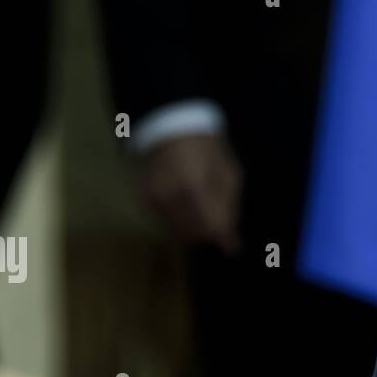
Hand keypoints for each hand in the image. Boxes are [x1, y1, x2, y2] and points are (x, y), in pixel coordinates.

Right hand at [138, 133, 242, 253]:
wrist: (174, 131)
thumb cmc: (209, 152)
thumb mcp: (229, 176)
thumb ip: (230, 211)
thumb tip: (231, 245)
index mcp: (195, 185)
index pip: (209, 228)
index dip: (222, 238)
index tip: (232, 243)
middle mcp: (169, 195)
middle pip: (192, 235)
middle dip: (209, 234)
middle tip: (219, 220)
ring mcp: (153, 198)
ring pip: (178, 232)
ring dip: (195, 227)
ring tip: (202, 204)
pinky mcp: (144, 199)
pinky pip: (167, 222)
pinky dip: (180, 218)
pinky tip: (186, 200)